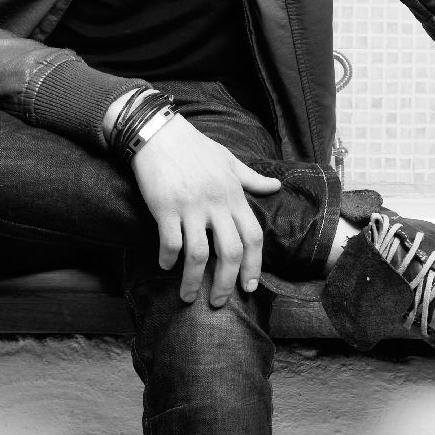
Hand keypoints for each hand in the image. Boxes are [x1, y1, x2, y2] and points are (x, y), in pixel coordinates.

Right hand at [129, 114, 281, 306]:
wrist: (159, 132)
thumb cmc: (194, 147)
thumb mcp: (229, 161)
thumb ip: (252, 179)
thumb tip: (275, 187)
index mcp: (234, 196)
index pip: (253, 237)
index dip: (254, 266)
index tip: (250, 286)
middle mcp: (216, 204)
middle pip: (230, 253)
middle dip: (226, 283)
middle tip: (219, 302)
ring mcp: (190, 207)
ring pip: (198, 255)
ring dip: (193, 281)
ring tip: (188, 297)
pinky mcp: (165, 207)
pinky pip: (170, 242)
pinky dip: (169, 259)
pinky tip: (166, 266)